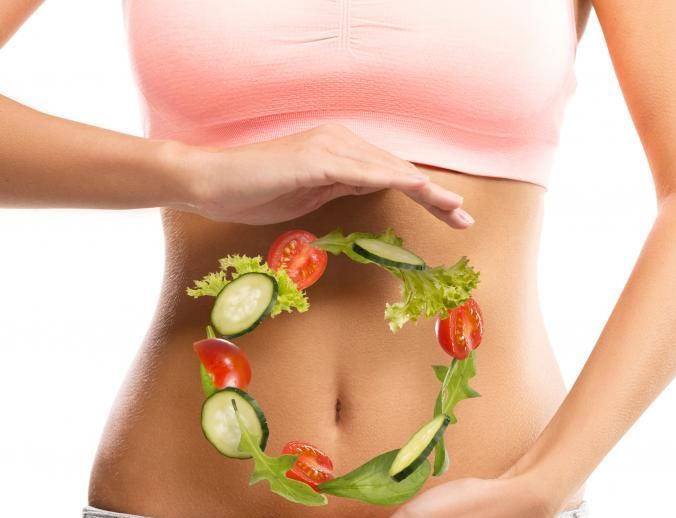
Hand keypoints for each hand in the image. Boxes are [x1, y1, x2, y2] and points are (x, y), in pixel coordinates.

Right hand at [170, 123, 474, 227]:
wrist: (210, 182)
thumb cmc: (251, 193)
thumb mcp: (306, 196)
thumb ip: (337, 190)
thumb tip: (365, 191)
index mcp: (337, 152)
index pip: (389, 175)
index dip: (423, 196)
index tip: (450, 217)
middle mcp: (339, 142)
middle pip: (398, 170)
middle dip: (435, 196)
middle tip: (466, 218)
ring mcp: (328, 148)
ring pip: (389, 170)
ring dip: (426, 191)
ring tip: (455, 210)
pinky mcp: (316, 159)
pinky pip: (365, 172)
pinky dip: (395, 181)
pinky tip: (419, 193)